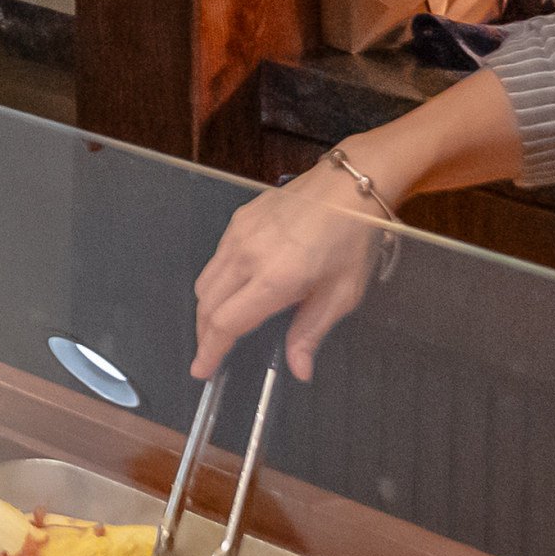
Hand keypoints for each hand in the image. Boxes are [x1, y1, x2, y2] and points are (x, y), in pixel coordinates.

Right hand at [190, 157, 389, 381]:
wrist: (348, 185)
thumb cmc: (352, 241)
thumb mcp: (342, 293)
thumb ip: (311, 332)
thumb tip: (299, 371)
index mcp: (275, 278)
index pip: (227, 322)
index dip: (211, 350)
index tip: (202, 370)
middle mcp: (247, 256)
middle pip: (207, 304)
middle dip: (205, 333)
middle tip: (212, 353)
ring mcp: (239, 234)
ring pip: (206, 280)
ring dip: (208, 308)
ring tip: (222, 324)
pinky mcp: (239, 219)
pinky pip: (217, 258)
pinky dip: (217, 281)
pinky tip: (236, 287)